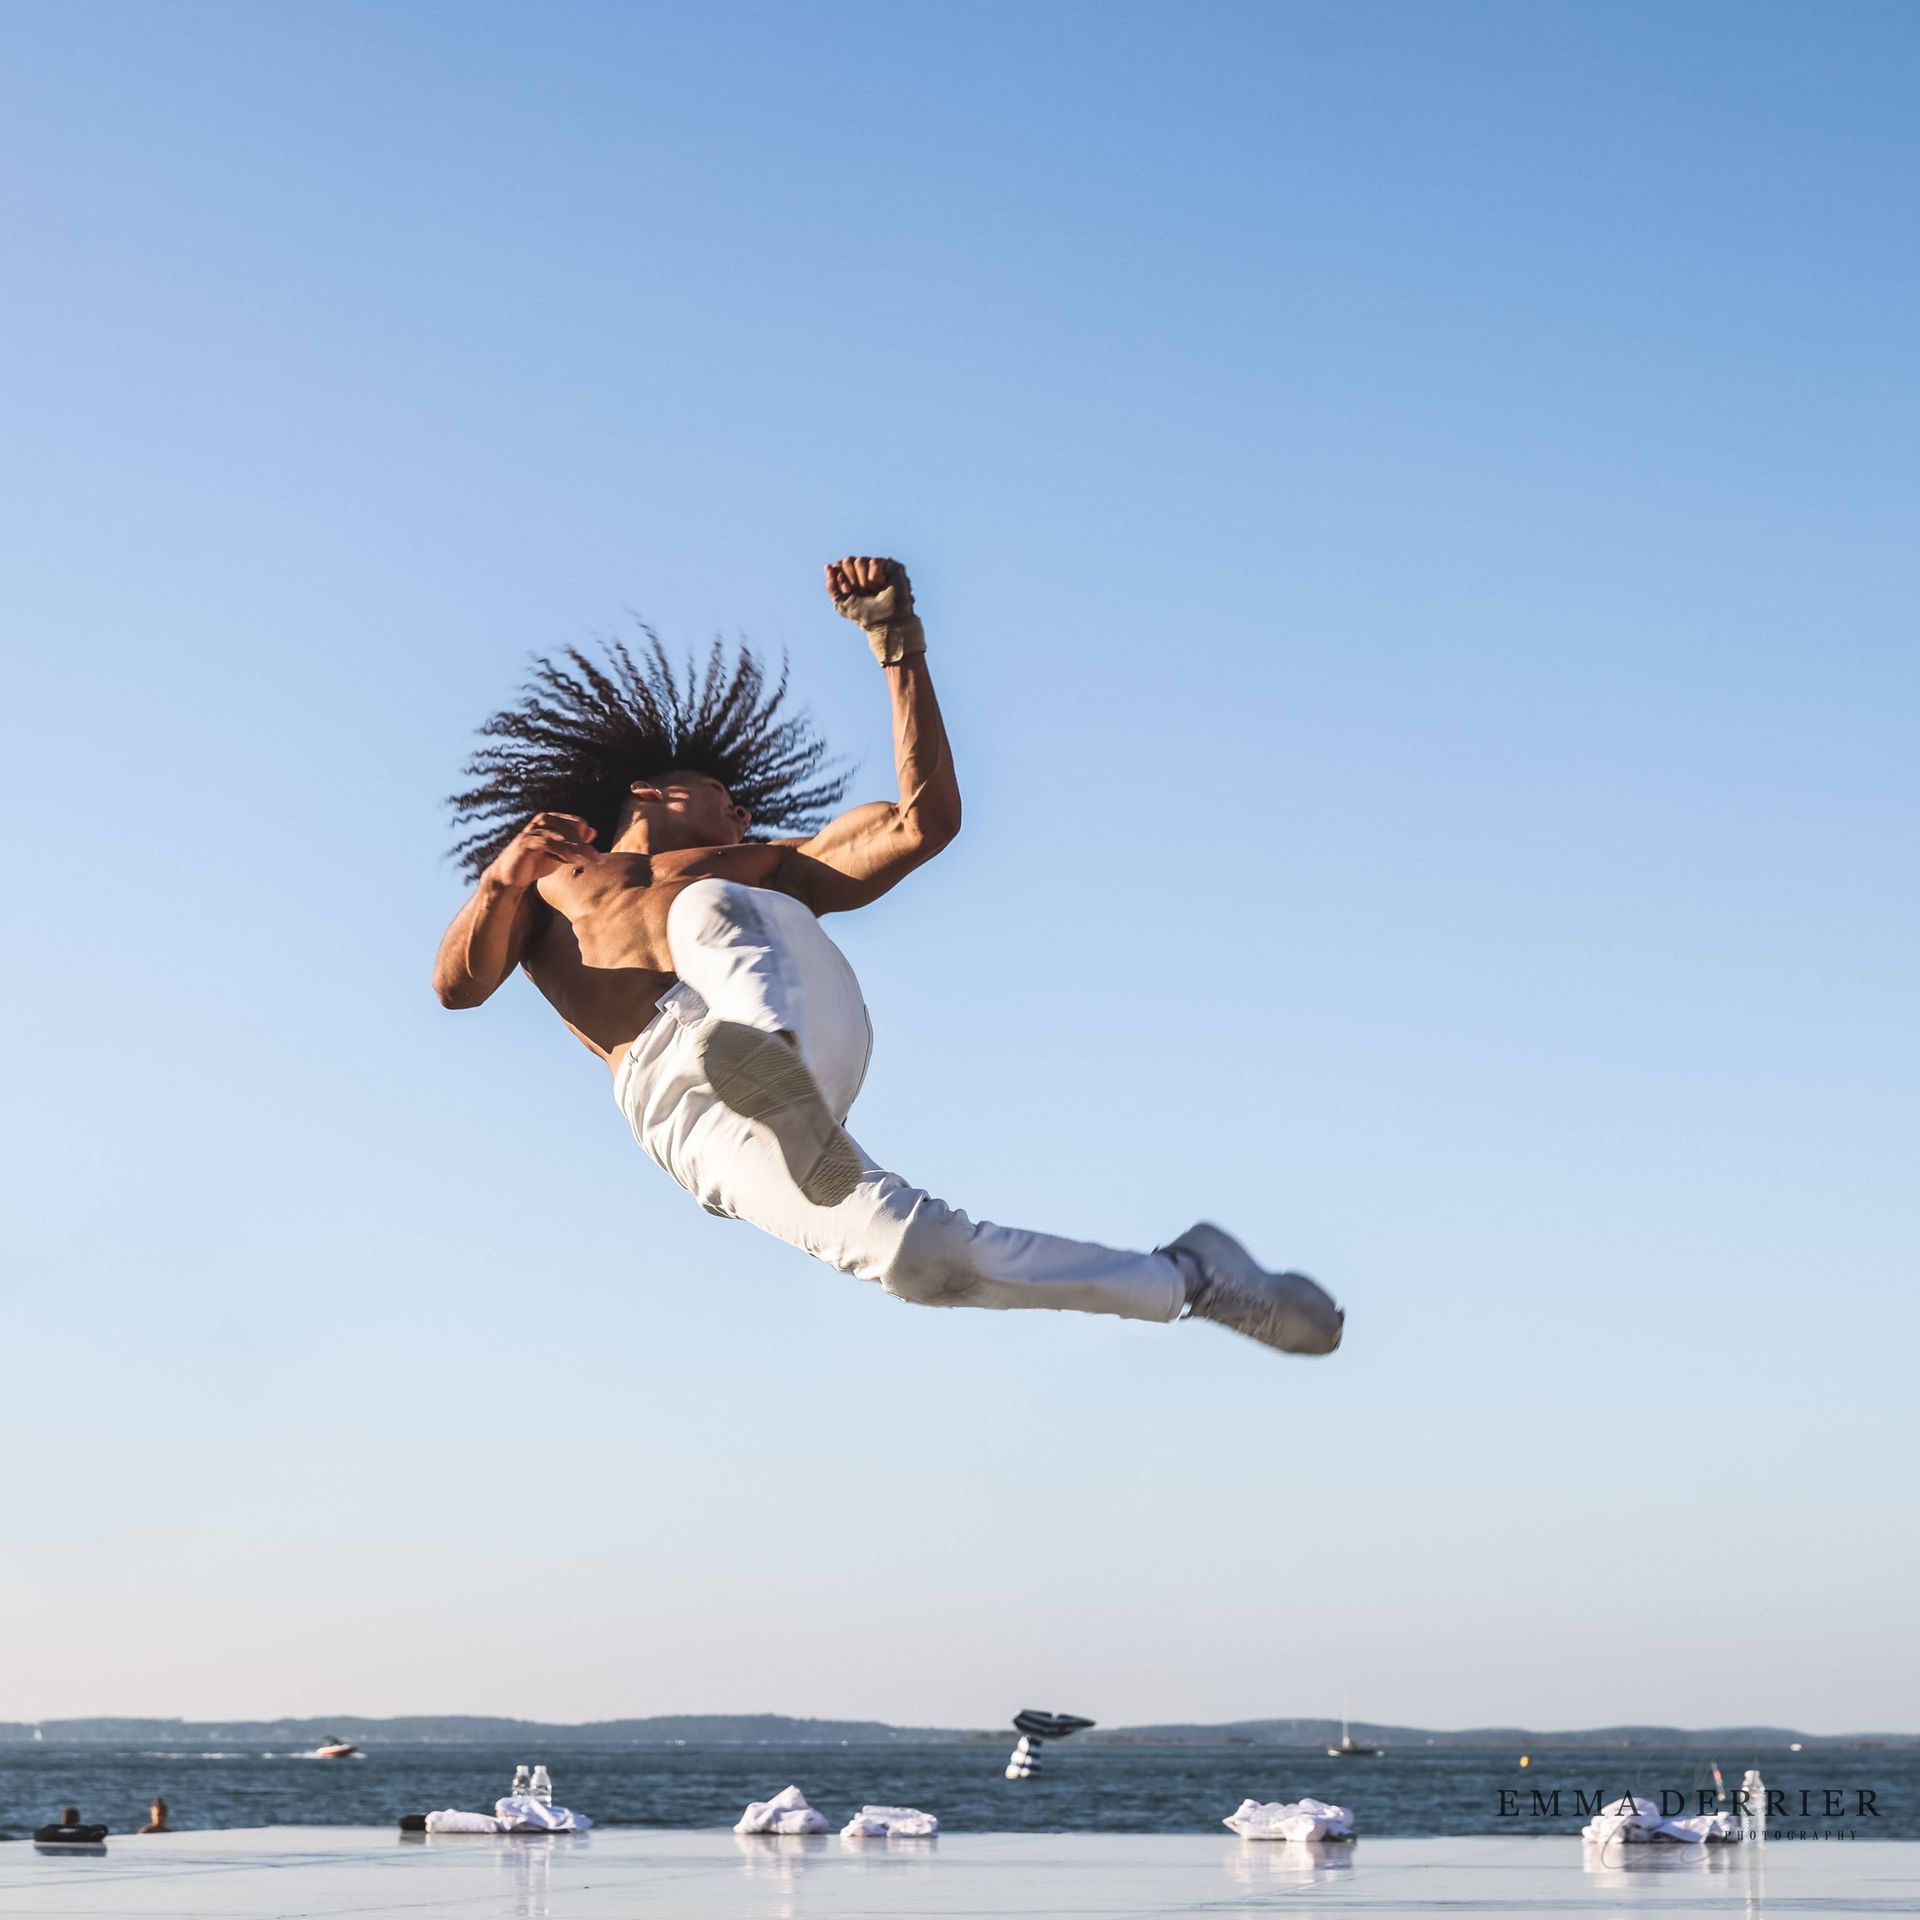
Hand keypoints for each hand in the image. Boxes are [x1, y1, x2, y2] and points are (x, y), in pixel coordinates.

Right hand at [485, 812, 604, 888]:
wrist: (511, 876)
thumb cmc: (537, 862)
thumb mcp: (561, 853)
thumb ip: (575, 842)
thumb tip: (593, 830)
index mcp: (553, 820)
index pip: (578, 823)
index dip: (586, 839)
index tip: (592, 858)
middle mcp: (544, 820)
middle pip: (573, 829)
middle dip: (587, 846)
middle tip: (601, 861)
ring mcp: (534, 829)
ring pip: (563, 836)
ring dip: (579, 849)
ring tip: (591, 861)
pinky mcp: (526, 840)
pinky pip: (548, 843)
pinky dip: (563, 851)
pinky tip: (574, 860)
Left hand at [824, 554, 911, 624]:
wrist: (886, 621)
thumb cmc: (865, 615)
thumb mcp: (841, 603)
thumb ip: (831, 586)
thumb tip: (828, 566)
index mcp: (850, 577)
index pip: (838, 566)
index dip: (841, 579)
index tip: (848, 592)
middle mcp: (863, 570)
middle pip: (848, 560)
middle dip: (852, 580)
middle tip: (863, 592)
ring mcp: (876, 567)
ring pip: (860, 561)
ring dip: (864, 581)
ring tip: (874, 591)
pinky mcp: (890, 565)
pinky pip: (874, 562)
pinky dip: (875, 577)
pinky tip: (883, 585)